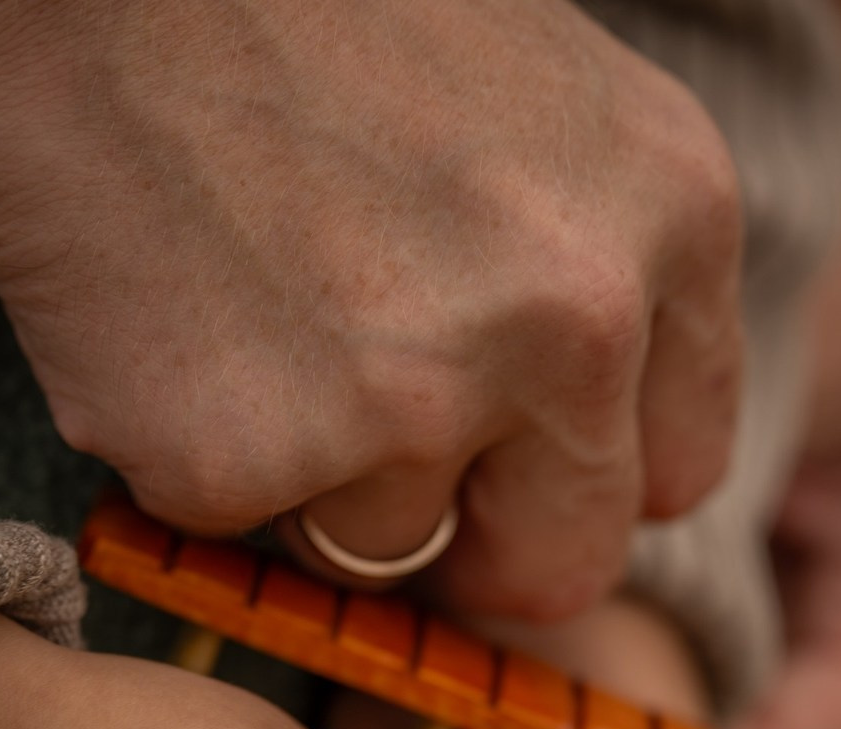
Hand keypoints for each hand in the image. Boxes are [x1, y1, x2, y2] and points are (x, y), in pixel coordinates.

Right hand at [0, 0, 741, 619]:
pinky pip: (237, 525)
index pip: (677, 467)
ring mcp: (413, 400)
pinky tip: (163, 328)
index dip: (580, 487)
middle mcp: (574, 320)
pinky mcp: (245, 454)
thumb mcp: (536, 109)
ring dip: (318, 480)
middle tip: (386, 479)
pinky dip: (192, 457)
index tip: (512, 476)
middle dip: (479, 549)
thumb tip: (568, 437)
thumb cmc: (300, 8)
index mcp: (670, 216)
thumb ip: (590, 281)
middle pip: (564, 561)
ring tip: (248, 326)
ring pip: (387, 548)